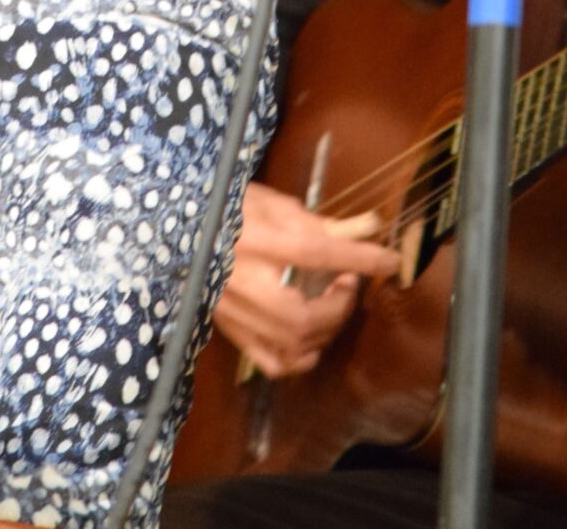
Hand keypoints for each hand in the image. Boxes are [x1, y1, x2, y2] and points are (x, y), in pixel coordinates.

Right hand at [211, 179, 400, 378]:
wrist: (175, 231)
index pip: (320, 253)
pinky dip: (300, 358)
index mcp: (259, 242)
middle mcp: (247, 284)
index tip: (391, 261)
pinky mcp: (230, 332)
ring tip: (331, 303)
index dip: (362, 259)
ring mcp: (236, 314)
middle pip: (306, 315)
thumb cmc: (225, 209)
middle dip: (339, 305)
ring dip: (325, 328)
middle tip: (347, 281)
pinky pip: (272, 363)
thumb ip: (319, 219)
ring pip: (292, 344)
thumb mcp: (271, 202)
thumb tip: (369, 224)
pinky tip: (311, 341)